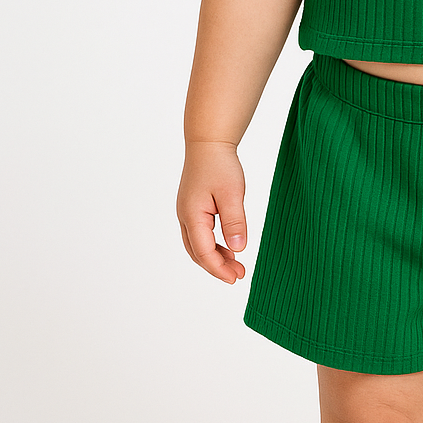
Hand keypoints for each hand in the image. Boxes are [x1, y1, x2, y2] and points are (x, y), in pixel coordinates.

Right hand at [177, 140, 248, 282]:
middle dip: (217, 267)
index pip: (204, 252)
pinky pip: (199, 235)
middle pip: (197, 253)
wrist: (208, 143)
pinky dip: (213, 246)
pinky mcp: (192, 209)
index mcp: (192, 215)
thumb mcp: (232, 194)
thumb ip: (235, 222)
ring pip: (197, 245)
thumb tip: (238, 249)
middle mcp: (184, 217)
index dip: (219, 269)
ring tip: (237, 265)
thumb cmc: (220, 165)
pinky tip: (229, 249)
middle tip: (239, 275)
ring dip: (215, 258)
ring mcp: (186, 213)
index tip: (236, 278)